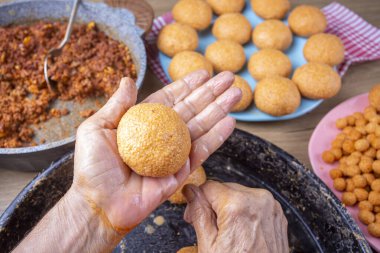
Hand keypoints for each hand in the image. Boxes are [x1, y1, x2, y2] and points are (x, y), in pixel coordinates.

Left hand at [72, 70, 241, 235]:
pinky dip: (217, 137)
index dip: (187, 86)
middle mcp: (161, 137)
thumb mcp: (97, 129)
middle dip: (211, 93)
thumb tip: (128, 79)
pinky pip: (202, 152)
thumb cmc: (93, 169)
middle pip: (191, 110)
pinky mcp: (181, 172)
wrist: (100, 204)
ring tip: (236, 93)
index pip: (170, 100)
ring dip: (220, 110)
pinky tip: (229, 122)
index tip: (203, 73)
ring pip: (201, 127)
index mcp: (144, 124)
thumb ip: (117, 105)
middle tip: (229, 77)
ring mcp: (173, 154)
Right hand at [183, 181, 288, 252]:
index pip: (208, 186)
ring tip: (227, 233)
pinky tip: (241, 232)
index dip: (197, 201)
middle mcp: (257, 200)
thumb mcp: (208, 245)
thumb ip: (198, 212)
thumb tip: (190, 191)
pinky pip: (254, 203)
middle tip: (209, 229)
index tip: (194, 215)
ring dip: (229, 208)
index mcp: (238, 205)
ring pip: (239, 195)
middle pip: (224, 189)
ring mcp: (270, 206)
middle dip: (213, 205)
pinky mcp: (277, 213)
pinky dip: (245, 213)